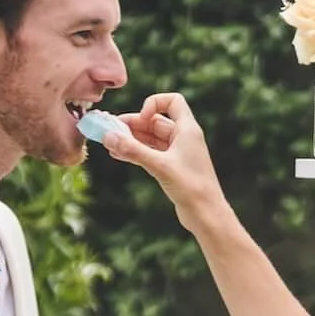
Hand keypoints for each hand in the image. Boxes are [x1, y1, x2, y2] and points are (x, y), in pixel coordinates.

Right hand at [101, 93, 229, 233]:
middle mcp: (183, 138)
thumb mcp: (159, 166)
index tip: (141, 119)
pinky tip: (117, 155)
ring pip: (150, 138)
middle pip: (155, 121)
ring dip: (131, 139)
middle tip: (109, 129)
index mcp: (188, 130)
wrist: (206, 214)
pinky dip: (135, 152)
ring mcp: (177, 153)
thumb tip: (108, 136)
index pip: (172, 101)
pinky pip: (150, 153)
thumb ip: (133, 150)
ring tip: (108, 142)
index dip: (154, 104)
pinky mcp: (171, 167)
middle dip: (133, 124)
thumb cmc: (191, 187)